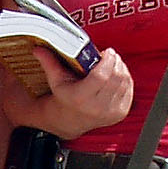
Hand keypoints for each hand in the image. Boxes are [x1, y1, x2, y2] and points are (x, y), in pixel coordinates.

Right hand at [3, 46, 132, 138]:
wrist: (70, 120)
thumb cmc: (64, 98)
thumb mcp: (56, 80)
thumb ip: (49, 62)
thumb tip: (39, 48)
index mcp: (81, 98)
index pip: (101, 76)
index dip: (108, 61)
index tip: (107, 52)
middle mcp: (97, 108)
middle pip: (115, 77)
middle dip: (115, 61)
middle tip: (109, 55)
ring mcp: (111, 112)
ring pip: (124, 81)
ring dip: (121, 68)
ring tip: (112, 64)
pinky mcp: (120, 113)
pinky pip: (129, 89)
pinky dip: (125, 78)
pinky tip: (116, 75)